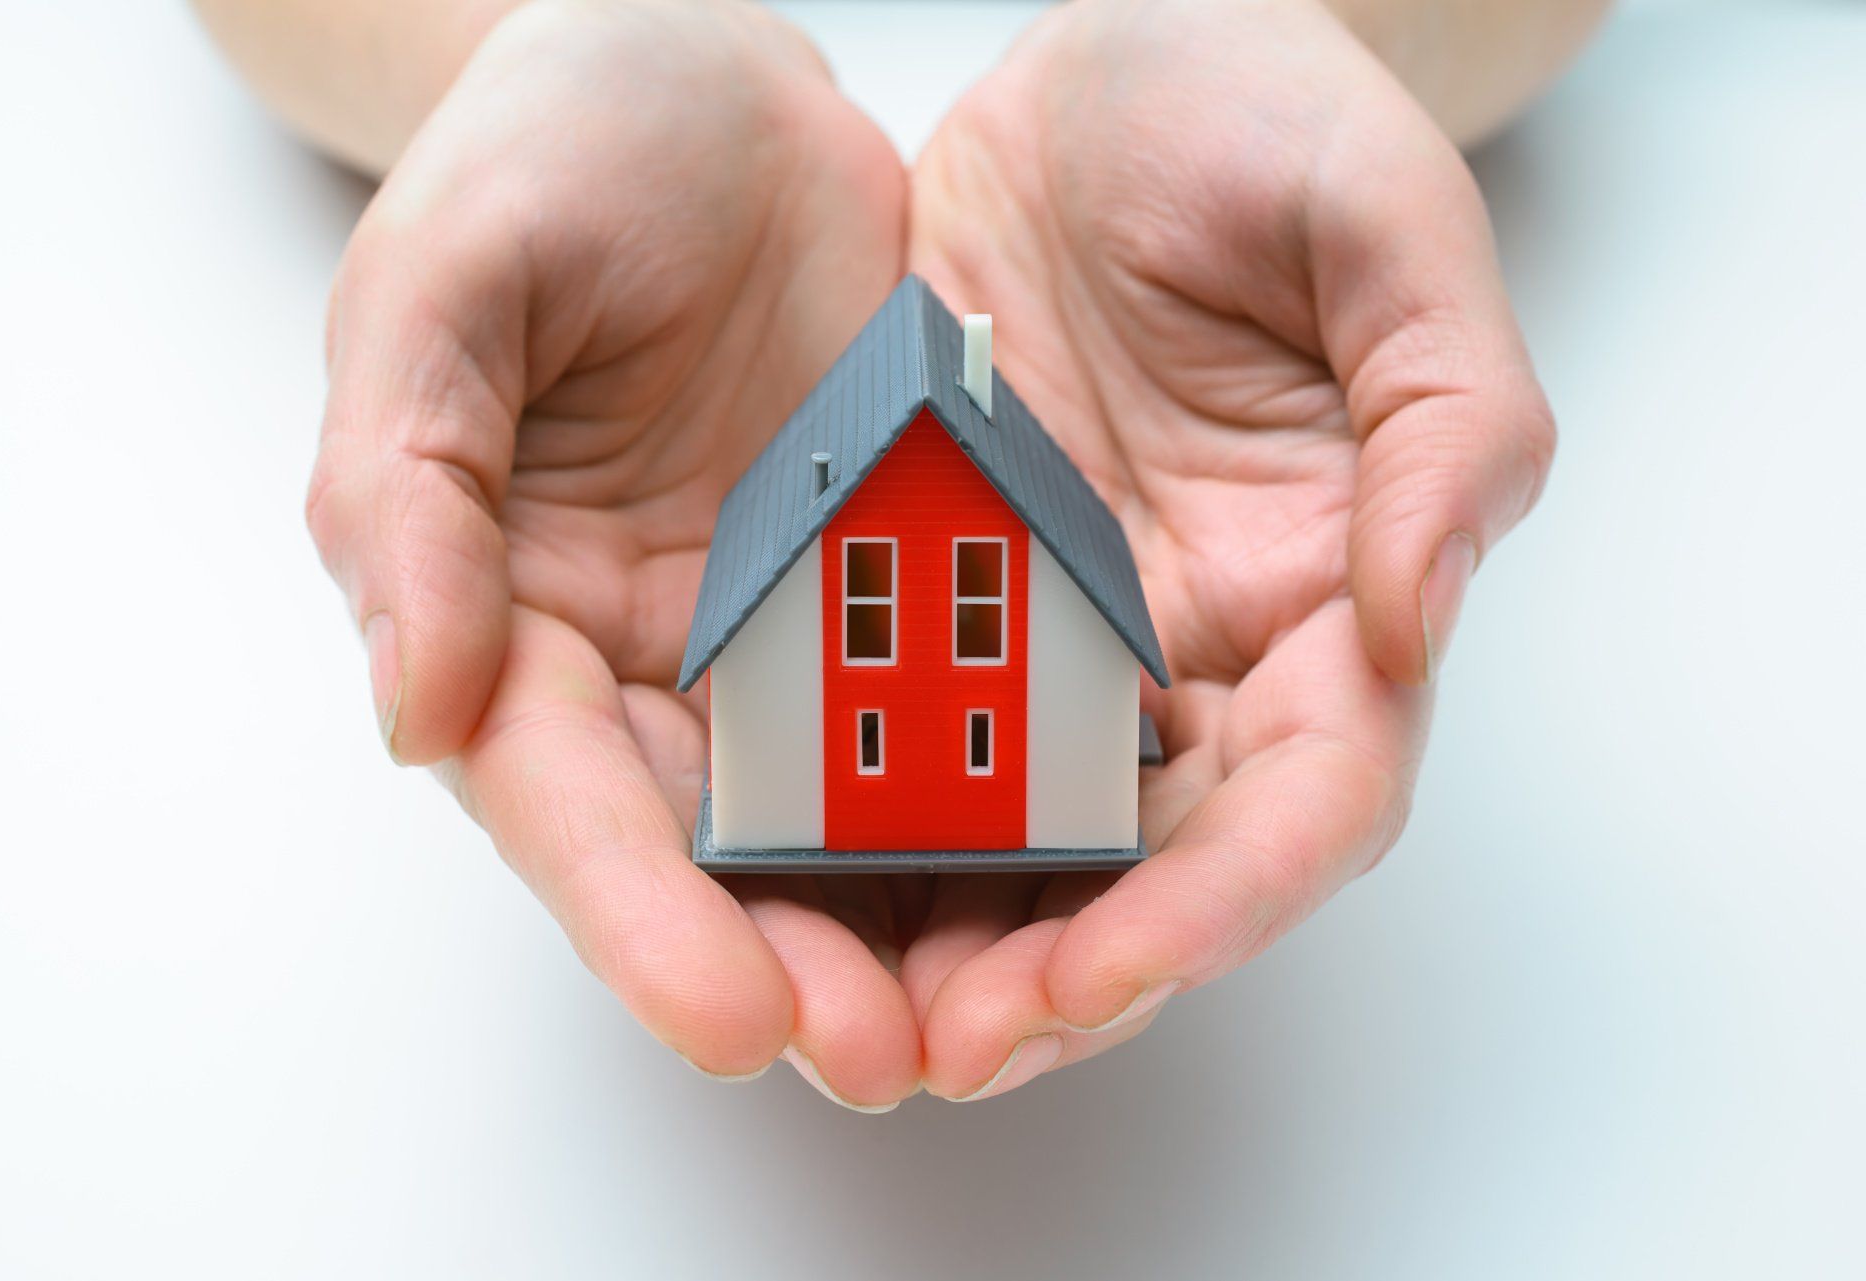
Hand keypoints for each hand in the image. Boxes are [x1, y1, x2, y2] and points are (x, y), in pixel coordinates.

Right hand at [305, 0, 924, 1104]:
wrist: (705, 81)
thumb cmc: (546, 154)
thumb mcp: (444, 284)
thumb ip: (411, 486)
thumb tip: (416, 705)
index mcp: (510, 604)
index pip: (558, 791)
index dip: (635, 913)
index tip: (726, 1014)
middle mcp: (646, 646)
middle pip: (707, 845)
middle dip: (789, 961)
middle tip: (886, 1059)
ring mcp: (781, 620)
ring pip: (841, 804)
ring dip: (910, 917)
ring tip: (998, 1013)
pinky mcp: (898, 572)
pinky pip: (955, 688)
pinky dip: (1006, 779)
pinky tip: (1081, 850)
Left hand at [902, 0, 1554, 1097]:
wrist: (1114, 56)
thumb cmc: (1275, 120)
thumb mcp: (1391, 234)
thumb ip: (1446, 425)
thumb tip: (1414, 622)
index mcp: (1329, 589)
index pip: (1302, 798)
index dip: (1218, 903)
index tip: (1113, 969)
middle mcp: (1196, 643)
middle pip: (1149, 863)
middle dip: (1060, 971)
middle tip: (942, 1047)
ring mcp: (1062, 623)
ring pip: (1015, 828)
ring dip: (940, 933)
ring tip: (843, 1018)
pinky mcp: (944, 577)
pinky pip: (892, 713)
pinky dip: (846, 807)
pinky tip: (768, 868)